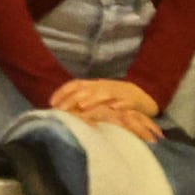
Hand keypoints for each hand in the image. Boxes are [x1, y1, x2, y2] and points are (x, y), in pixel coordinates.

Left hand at [49, 74, 165, 132]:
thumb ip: (81, 101)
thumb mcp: (96, 97)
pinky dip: (121, 105)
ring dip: (94, 100)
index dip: (62, 92)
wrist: (143, 94)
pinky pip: (126, 103)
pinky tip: (115, 108)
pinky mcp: (133, 101)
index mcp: (93, 85)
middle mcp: (103, 87)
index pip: (75, 85)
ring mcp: (118, 93)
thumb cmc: (114, 98)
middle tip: (62, 109)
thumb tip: (60, 110)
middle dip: (73, 99)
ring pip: (105, 94)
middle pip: (86, 90)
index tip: (51, 102)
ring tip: (83, 107)